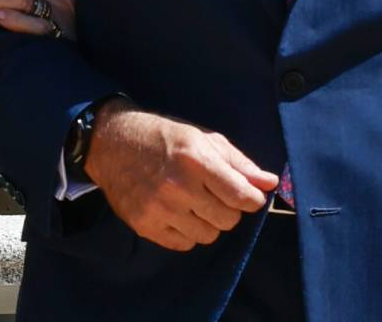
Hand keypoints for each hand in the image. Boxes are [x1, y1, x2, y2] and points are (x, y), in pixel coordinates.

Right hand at [83, 100, 276, 251]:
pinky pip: (184, 244)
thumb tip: (270, 184)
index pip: (242, 197)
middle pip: (228, 220)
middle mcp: (178, 186)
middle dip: (228, 209)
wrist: (111, 143)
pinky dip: (186, 232)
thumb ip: (239, 163)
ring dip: (208, 222)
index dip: (252, 199)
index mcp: (196, 159)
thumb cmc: (163, 137)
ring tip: (193, 202)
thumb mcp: (202, 138)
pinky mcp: (145, 225)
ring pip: (209, 235)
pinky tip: (177, 212)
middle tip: (213, 194)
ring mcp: (159, 209)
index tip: (247, 196)